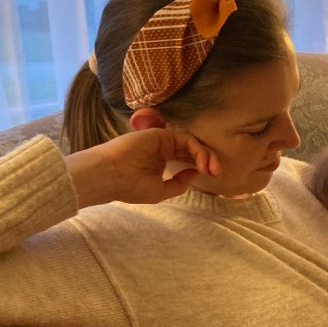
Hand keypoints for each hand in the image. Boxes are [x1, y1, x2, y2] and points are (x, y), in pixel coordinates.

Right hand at [65, 128, 220, 207]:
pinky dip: (197, 149)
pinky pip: (185, 139)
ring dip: (205, 155)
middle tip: (217, 173)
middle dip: (208, 161)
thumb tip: (195, 173)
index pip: (186, 160)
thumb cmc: (130, 187)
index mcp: (160, 163)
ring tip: (210, 169)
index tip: (212, 177)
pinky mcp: (161, 134)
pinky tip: (201, 163)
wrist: (110, 176)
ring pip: (191, 143)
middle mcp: (162, 150)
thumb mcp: (160, 192)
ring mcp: (162, 141)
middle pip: (191, 151)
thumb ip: (178, 184)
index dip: (201, 167)